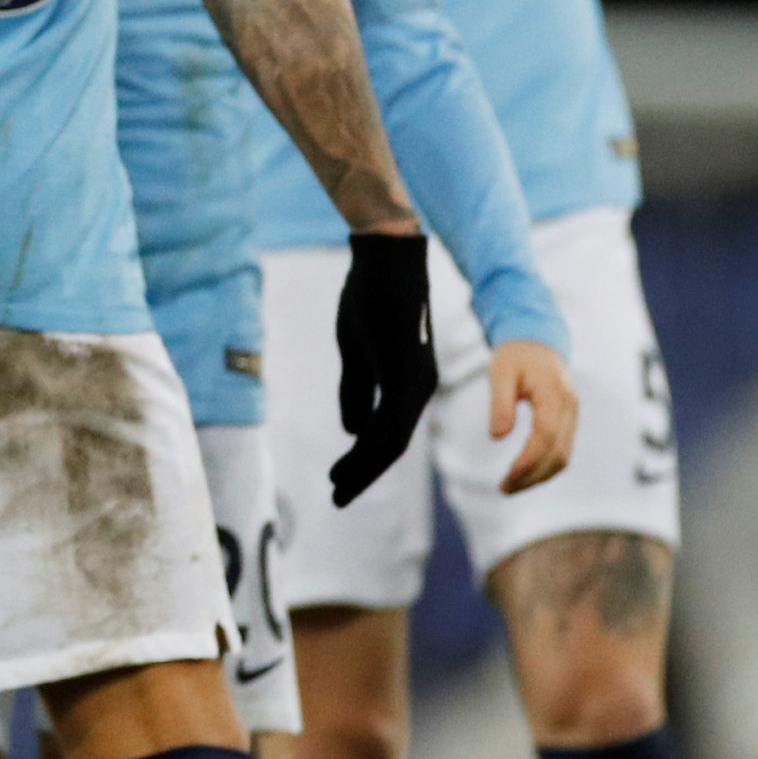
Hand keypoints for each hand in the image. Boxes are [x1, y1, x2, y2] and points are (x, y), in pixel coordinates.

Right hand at [328, 230, 437, 506]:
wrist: (386, 259)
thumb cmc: (370, 299)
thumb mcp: (358, 351)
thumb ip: (358, 391)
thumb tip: (352, 430)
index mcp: (410, 385)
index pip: (388, 437)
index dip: (364, 464)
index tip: (339, 485)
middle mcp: (420, 388)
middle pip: (392, 446)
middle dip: (364, 474)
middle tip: (338, 499)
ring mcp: (416, 381)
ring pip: (391, 439)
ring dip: (364, 465)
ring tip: (337, 486)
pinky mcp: (406, 370)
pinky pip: (388, 418)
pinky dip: (367, 442)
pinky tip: (347, 453)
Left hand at [488, 338, 580, 493]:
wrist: (538, 341)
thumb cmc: (516, 355)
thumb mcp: (500, 372)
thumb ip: (499, 402)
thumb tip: (497, 437)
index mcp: (554, 394)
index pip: (546, 434)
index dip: (529, 458)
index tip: (508, 476)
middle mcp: (570, 408)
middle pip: (558, 452)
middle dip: (532, 475)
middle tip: (504, 489)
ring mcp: (572, 416)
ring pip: (563, 456)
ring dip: (540, 476)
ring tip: (510, 487)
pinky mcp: (569, 422)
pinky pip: (562, 451)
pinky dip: (546, 467)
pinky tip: (525, 474)